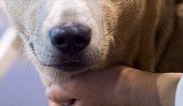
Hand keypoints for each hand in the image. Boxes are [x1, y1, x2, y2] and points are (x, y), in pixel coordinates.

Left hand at [45, 66, 180, 105]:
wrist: (134, 88)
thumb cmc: (104, 87)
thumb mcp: (77, 85)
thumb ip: (59, 92)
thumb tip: (48, 93)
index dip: (53, 97)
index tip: (56, 85)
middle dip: (66, 95)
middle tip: (68, 80)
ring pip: (80, 103)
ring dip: (77, 94)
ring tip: (81, 79)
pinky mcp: (106, 105)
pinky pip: (91, 101)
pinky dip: (88, 94)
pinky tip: (92, 82)